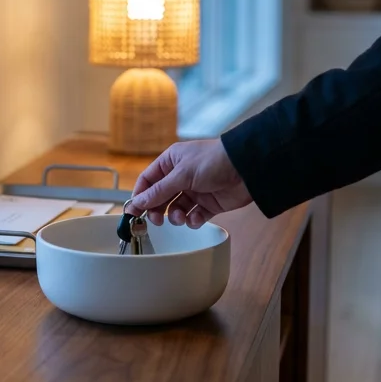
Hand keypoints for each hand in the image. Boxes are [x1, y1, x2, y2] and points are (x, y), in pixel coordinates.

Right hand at [124, 139, 251, 227]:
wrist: (247, 168)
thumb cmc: (214, 160)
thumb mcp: (181, 174)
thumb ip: (159, 191)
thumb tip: (138, 202)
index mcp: (171, 162)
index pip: (148, 180)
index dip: (140, 195)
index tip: (133, 212)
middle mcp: (181, 175)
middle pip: (160, 197)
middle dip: (157, 210)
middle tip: (156, 220)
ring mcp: (195, 190)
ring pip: (176, 209)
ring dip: (175, 216)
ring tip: (181, 217)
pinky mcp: (208, 203)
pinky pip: (194, 216)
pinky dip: (193, 220)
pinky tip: (197, 218)